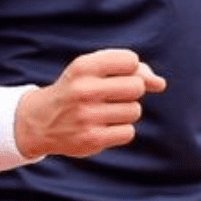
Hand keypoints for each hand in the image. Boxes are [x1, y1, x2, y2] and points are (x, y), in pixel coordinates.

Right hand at [15, 48, 166, 157]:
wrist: (39, 121)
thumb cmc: (76, 90)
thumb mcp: (93, 70)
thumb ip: (130, 70)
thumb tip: (160, 84)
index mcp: (83, 67)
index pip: (130, 60)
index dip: (131, 69)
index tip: (117, 75)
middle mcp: (84, 90)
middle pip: (137, 87)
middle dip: (131, 91)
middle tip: (112, 96)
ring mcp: (87, 116)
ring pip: (135, 111)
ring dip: (126, 112)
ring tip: (106, 112)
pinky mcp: (92, 139)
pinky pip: (129, 132)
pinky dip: (121, 130)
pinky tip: (104, 127)